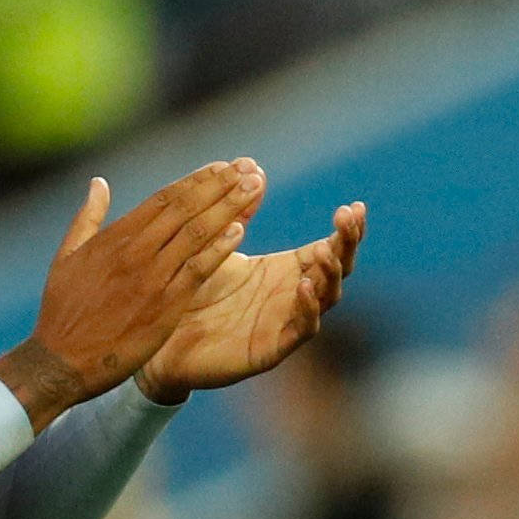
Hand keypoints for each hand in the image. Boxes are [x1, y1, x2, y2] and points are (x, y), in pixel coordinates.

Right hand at [0, 159, 267, 432]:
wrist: (61, 362)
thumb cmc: (61, 312)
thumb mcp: (67, 257)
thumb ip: (87, 218)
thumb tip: (98, 183)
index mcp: (114, 238)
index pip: (163, 199)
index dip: (195, 181)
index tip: (221, 167)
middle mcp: (135, 251)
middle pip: (185, 209)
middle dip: (219, 186)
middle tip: (247, 167)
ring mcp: (151, 278)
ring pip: (196, 233)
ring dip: (227, 207)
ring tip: (253, 187)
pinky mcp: (164, 306)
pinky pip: (197, 270)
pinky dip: (218, 248)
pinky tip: (239, 230)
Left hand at [135, 202, 366, 404]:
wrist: (163, 342)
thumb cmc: (193, 291)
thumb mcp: (215, 245)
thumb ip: (236, 213)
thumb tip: (255, 169)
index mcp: (286, 271)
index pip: (328, 248)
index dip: (346, 231)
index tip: (355, 206)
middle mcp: (292, 296)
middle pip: (336, 270)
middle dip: (346, 244)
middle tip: (346, 219)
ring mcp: (285, 323)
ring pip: (325, 299)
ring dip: (330, 274)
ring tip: (327, 249)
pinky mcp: (271, 348)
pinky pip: (300, 330)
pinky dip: (307, 309)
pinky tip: (304, 287)